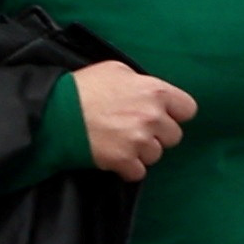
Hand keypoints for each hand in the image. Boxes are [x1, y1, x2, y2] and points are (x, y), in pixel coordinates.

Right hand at [69, 59, 196, 179]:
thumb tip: (150, 93)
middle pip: (174, 136)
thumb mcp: (117, 71)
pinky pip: (138, 172)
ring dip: (142, 152)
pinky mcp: (122, 160)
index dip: (175, 114)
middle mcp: (152, 116)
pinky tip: (117, 158)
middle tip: (137, 130)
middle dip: (158, 135)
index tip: (163, 116)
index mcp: (156, 91)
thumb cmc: (84, 87)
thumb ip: (141, 82)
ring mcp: (138, 140)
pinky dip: (129, 169)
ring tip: (123, 143)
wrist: (54, 113)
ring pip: (156, 155)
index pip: (188, 110)